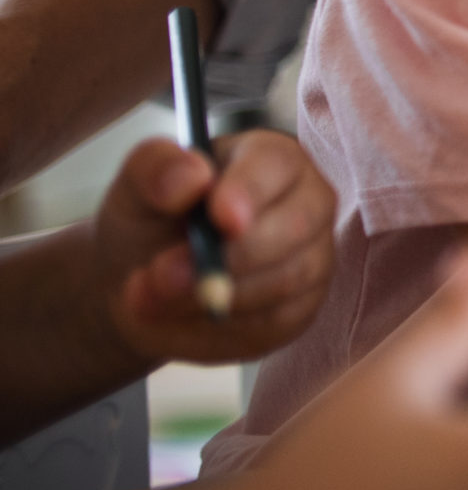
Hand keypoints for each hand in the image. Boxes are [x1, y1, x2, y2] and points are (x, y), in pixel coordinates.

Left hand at [91, 130, 333, 364]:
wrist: (145, 279)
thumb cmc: (151, 220)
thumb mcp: (134, 187)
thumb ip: (155, 168)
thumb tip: (192, 177)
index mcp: (271, 158)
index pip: (277, 165)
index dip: (250, 191)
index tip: (218, 219)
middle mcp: (308, 202)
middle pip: (296, 227)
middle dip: (229, 258)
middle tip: (160, 275)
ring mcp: (312, 257)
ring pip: (285, 282)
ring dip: (213, 298)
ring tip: (149, 300)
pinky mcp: (299, 310)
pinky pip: (272, 326)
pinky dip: (215, 331)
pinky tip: (174, 321)